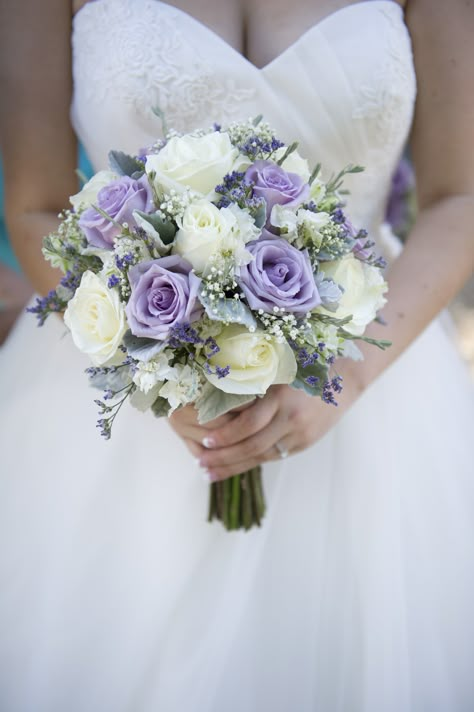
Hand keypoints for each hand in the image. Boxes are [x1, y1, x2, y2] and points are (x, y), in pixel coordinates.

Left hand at [169, 364, 362, 480]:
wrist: (345, 378)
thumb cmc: (303, 365)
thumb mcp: (278, 369)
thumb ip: (253, 384)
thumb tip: (214, 398)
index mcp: (282, 396)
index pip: (248, 424)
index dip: (225, 435)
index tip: (204, 441)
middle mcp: (291, 418)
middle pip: (251, 445)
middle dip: (223, 457)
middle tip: (200, 464)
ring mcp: (300, 434)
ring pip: (261, 456)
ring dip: (232, 466)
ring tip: (209, 472)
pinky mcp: (304, 443)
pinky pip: (272, 457)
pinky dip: (250, 463)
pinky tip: (232, 467)